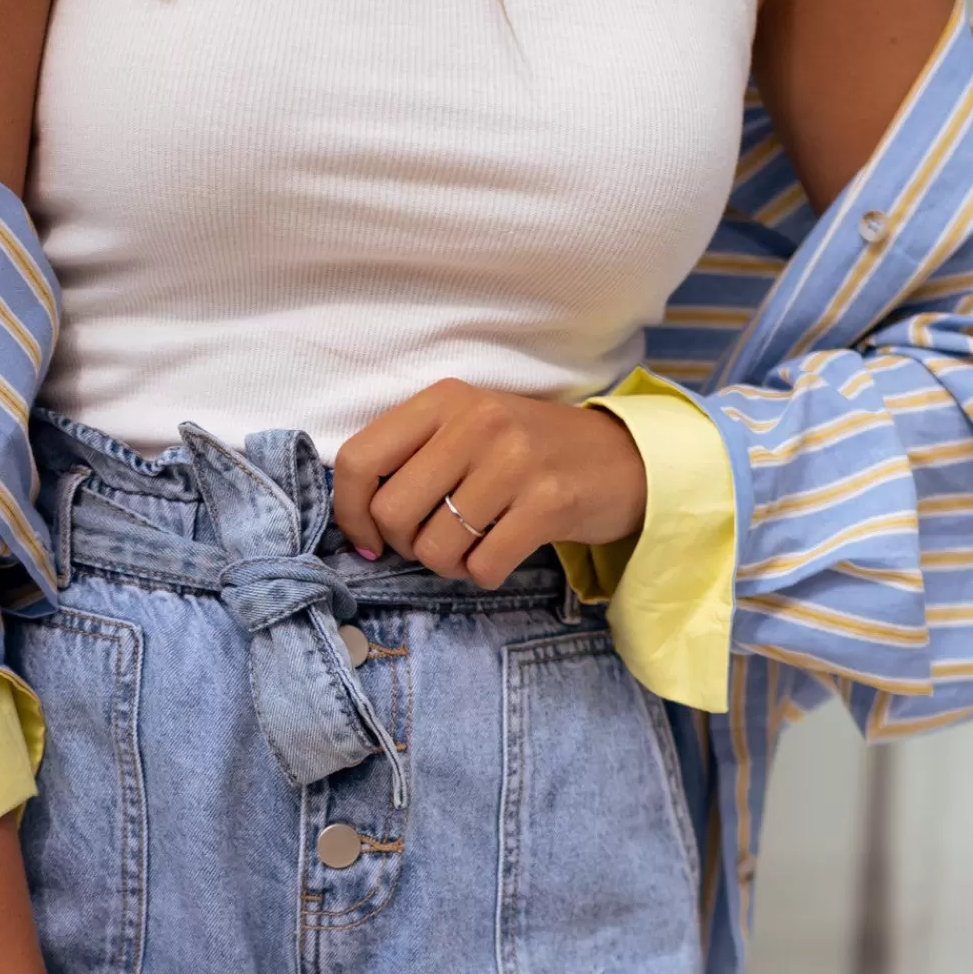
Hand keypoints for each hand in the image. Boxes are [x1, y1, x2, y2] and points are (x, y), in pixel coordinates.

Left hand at [330, 382, 646, 586]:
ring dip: (448, 565)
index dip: (350, 511)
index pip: (358, 459)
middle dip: (404, 544)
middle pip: (392, 512)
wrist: (623, 458)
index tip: (368, 538)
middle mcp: (477, 421)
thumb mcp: (467, 430)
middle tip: (434, 539)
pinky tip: (501, 554)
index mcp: (444, 400)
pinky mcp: (549, 502)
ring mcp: (515, 461)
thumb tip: (357, 525)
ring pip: (435, 548)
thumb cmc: (529, 452)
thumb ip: (411, 459)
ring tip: (473, 546)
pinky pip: (483, 565)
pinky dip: (484, 573)